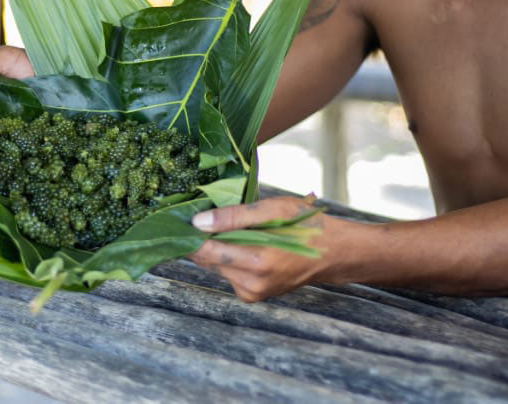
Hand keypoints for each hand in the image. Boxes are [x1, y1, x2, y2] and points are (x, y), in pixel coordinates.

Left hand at [189, 196, 332, 302]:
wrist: (332, 253)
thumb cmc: (305, 225)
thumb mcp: (273, 209)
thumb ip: (234, 216)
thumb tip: (198, 222)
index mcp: (258, 261)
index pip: (207, 252)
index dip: (189, 236)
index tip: (176, 220)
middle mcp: (252, 283)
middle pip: (208, 261)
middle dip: (203, 240)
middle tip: (202, 217)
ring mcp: (252, 293)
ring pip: (216, 268)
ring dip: (217, 249)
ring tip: (232, 229)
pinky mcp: (252, 296)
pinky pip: (228, 274)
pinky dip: (229, 259)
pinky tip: (244, 246)